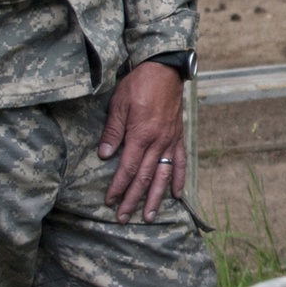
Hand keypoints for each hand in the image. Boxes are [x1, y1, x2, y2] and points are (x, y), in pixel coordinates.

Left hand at [98, 62, 184, 221]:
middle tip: (124, 217)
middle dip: (133, 199)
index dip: (119, 186)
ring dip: (156, 197)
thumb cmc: (139, 84)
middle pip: (145, 177)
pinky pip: (180, 162)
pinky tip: (177, 195)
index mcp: (141, 135)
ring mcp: (170, 141)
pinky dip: (179, 179)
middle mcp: (158, 142)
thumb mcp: (119, 104)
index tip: (110, 201)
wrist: (165, 70)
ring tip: (149, 215)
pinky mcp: (178, 137)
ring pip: (163, 175)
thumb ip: (113, 131)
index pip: (128, 168)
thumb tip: (105, 155)